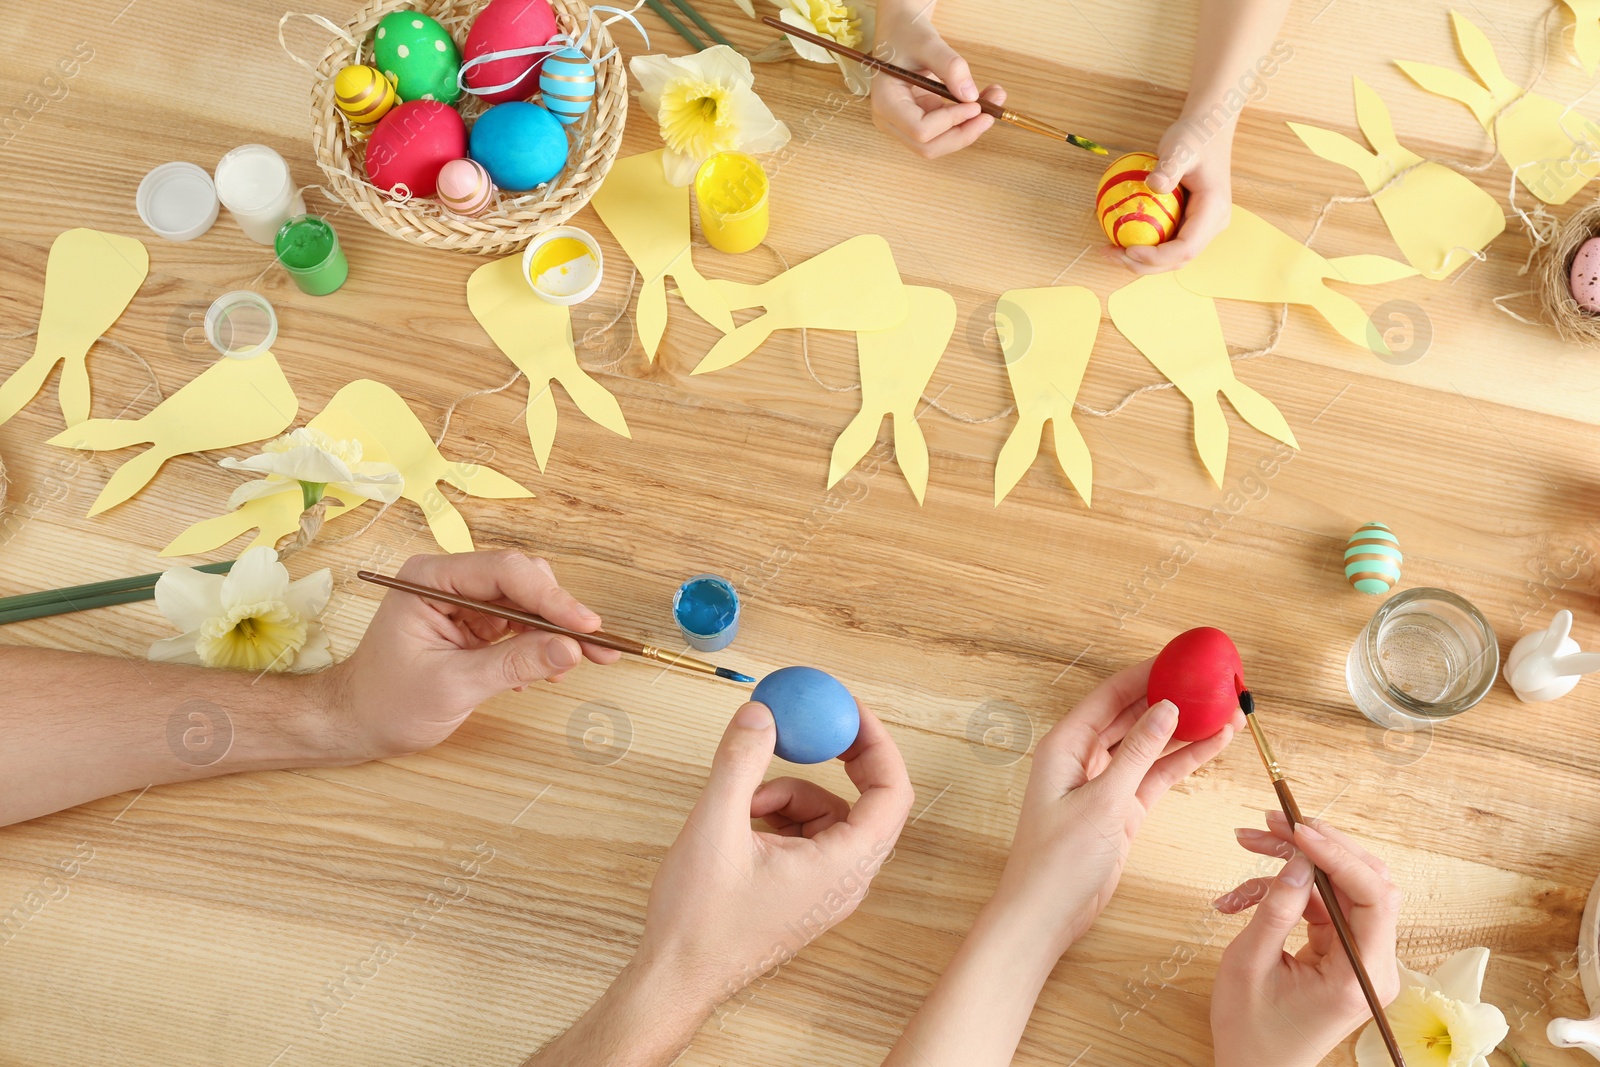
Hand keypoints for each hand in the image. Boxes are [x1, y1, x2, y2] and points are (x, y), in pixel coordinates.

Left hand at [327, 551, 620, 758]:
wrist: (358, 723)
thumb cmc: (386, 703)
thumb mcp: (453, 686)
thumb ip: (514, 664)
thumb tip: (571, 649)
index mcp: (430, 578)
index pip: (504, 572)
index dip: (552, 598)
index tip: (586, 627)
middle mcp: (449, 580)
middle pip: (524, 580)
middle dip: (562, 613)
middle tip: (597, 648)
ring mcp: (464, 601)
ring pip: (529, 601)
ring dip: (556, 631)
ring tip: (576, 664)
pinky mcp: (476, 623)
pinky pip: (522, 623)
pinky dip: (541, 645)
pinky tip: (545, 672)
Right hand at [637, 699, 913, 1014]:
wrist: (676, 978)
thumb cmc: (699, 921)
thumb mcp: (715, 826)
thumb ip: (741, 762)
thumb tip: (762, 712)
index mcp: (843, 868)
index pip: (893, 793)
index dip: (877, 742)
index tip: (848, 708)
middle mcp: (846, 880)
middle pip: (866, 800)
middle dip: (835, 760)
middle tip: (807, 726)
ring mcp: (826, 888)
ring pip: (828, 814)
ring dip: (789, 793)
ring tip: (741, 806)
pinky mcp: (804, 890)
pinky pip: (807, 834)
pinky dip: (777, 817)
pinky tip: (740, 827)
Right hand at [870, 0, 1002, 158]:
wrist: (900, 33)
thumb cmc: (907, 34)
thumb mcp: (928, 43)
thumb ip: (950, 67)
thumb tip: (971, 96)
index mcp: (885, 103)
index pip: (919, 130)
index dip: (950, 122)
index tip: (976, 105)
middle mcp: (890, 121)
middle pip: (929, 147)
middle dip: (963, 134)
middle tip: (991, 114)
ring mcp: (903, 125)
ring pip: (939, 145)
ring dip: (969, 129)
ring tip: (994, 100)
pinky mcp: (918, 123)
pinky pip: (945, 132)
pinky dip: (966, 121)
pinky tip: (984, 101)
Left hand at [991, 658, 1240, 957]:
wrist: (1047, 914)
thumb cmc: (1057, 860)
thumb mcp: (1103, 801)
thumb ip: (1137, 753)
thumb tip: (1166, 708)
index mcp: (1065, 745)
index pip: (1110, 695)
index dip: (1145, 673)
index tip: (1181, 659)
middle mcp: (1083, 757)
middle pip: (1132, 714)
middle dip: (1171, 697)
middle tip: (1211, 682)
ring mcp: (1105, 782)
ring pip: (1150, 745)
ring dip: (1185, 730)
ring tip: (1227, 711)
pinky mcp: (1122, 807)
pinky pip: (1157, 774)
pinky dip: (1183, 761)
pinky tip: (1214, 745)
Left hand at [1104, 115, 1234, 273]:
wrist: (1208, 129)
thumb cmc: (1194, 136)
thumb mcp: (1180, 148)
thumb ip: (1169, 167)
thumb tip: (1153, 185)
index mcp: (1213, 211)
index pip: (1186, 248)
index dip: (1157, 257)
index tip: (1128, 250)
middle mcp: (1211, 224)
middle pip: (1178, 259)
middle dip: (1143, 264)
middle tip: (1110, 254)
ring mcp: (1202, 226)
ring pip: (1172, 256)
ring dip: (1141, 260)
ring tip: (1110, 251)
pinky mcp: (1189, 223)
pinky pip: (1167, 242)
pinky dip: (1144, 246)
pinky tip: (1119, 239)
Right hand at [1211, 814, 1402, 1066]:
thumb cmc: (1251, 1031)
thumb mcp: (1250, 965)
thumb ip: (1277, 909)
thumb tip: (1298, 861)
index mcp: (1360, 976)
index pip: (1373, 897)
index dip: (1337, 855)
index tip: (1297, 831)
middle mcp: (1371, 964)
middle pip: (1363, 882)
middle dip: (1316, 846)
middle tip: (1271, 823)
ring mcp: (1357, 956)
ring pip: (1338, 886)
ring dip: (1293, 863)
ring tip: (1249, 842)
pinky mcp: (1339, 951)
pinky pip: (1319, 904)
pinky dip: (1283, 891)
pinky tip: (1239, 896)